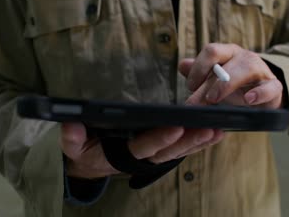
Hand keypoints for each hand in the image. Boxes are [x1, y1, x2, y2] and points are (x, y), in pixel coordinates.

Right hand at [61, 123, 223, 178]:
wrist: (93, 164)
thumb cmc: (86, 152)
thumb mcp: (73, 147)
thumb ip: (71, 138)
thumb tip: (70, 124)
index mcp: (123, 154)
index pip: (144, 147)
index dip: (160, 139)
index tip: (176, 128)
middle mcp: (143, 157)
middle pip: (170, 150)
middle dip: (191, 140)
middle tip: (209, 128)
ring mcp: (154, 156)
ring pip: (180, 151)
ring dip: (199, 142)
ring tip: (218, 130)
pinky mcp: (161, 152)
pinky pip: (183, 149)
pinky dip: (199, 143)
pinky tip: (215, 133)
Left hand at [179, 43, 283, 108]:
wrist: (265, 95)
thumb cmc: (236, 86)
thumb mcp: (215, 79)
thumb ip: (199, 72)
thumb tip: (182, 65)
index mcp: (228, 53)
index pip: (211, 51)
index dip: (198, 68)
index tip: (190, 87)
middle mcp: (244, 57)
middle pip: (225, 58)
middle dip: (208, 79)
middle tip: (197, 100)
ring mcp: (261, 70)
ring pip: (246, 68)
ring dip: (227, 84)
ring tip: (214, 99)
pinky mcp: (274, 87)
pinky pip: (270, 87)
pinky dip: (260, 93)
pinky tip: (249, 100)